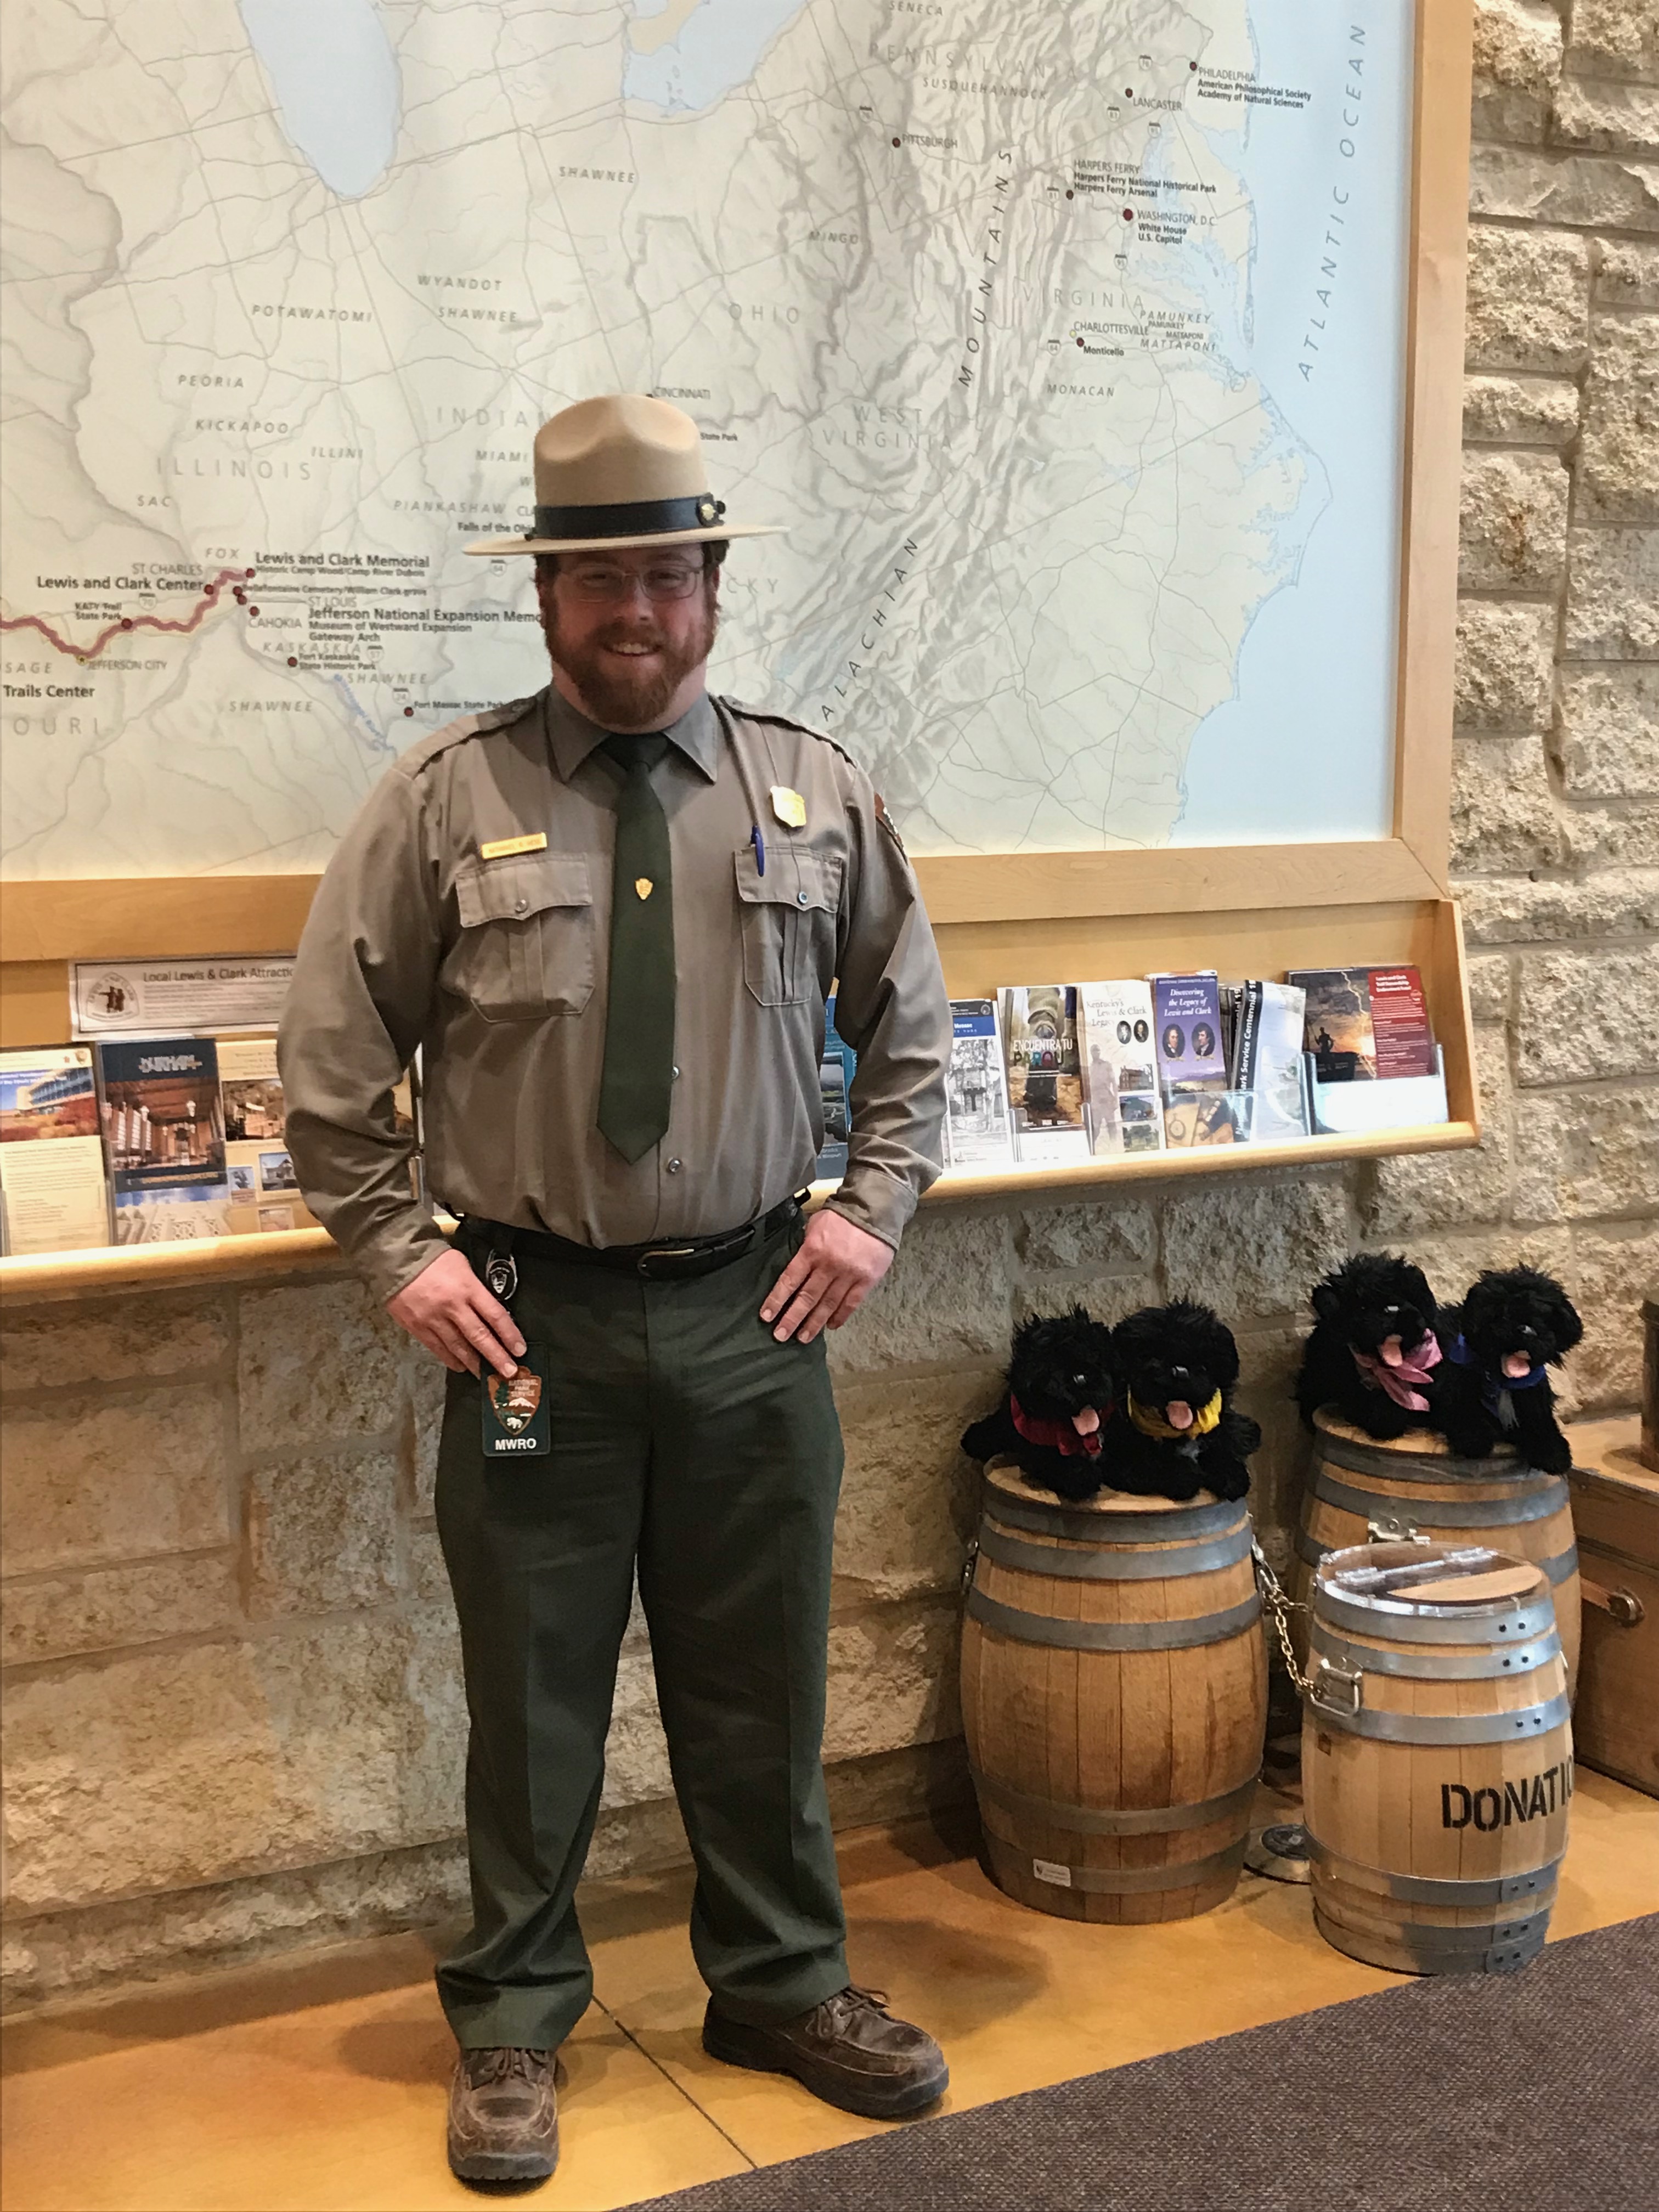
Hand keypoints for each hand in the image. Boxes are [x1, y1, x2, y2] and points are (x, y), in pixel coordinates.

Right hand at [387, 1247, 525, 1376]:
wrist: (398, 1259)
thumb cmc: (434, 1259)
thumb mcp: (464, 1266)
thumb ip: (476, 1289)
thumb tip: (489, 1311)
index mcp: (468, 1288)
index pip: (495, 1315)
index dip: (509, 1335)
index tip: (520, 1349)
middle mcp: (452, 1306)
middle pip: (479, 1336)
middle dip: (496, 1356)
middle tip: (509, 1372)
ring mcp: (433, 1319)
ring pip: (458, 1347)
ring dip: (475, 1363)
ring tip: (486, 1374)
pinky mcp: (417, 1327)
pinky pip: (437, 1348)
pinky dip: (451, 1359)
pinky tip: (461, 1366)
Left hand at [761, 1208, 893, 1343]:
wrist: (874, 1210)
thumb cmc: (841, 1217)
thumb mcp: (815, 1225)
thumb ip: (805, 1247)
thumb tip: (797, 1267)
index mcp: (812, 1250)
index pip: (790, 1280)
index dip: (777, 1300)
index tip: (767, 1316)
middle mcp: (829, 1266)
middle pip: (807, 1297)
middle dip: (792, 1318)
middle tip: (780, 1336)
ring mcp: (849, 1275)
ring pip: (828, 1305)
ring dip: (814, 1324)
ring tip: (803, 1338)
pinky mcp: (866, 1280)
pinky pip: (851, 1303)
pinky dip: (840, 1316)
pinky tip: (831, 1327)